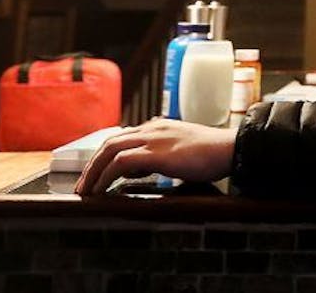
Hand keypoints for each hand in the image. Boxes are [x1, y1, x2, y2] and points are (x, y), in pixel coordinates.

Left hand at [74, 119, 235, 195]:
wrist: (232, 148)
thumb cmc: (215, 153)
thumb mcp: (186, 150)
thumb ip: (166, 155)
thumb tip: (149, 169)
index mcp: (160, 126)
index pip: (125, 136)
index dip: (107, 154)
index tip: (98, 172)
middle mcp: (153, 128)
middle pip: (111, 141)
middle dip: (93, 163)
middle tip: (84, 184)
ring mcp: (154, 139)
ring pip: (110, 149)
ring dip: (94, 170)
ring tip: (86, 189)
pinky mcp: (157, 153)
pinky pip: (121, 162)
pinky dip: (106, 175)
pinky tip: (101, 190)